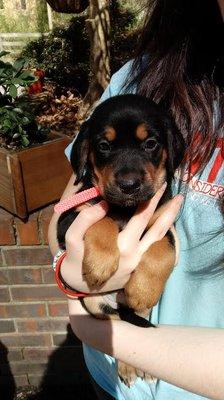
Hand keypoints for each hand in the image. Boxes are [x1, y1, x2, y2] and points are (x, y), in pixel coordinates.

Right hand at [60, 183, 182, 293]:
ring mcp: (140, 265)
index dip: (151, 201)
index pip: (141, 218)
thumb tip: (104, 204)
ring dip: (170, 221)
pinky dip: (165, 236)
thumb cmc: (76, 259)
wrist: (78, 286)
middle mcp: (135, 256)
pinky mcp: (140, 271)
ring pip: (160, 240)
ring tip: (178, 205)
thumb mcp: (73, 238)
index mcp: (121, 247)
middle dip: (168, 209)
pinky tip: (169, 224)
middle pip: (157, 228)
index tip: (159, 186)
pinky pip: (156, 251)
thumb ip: (86, 219)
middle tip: (179, 195)